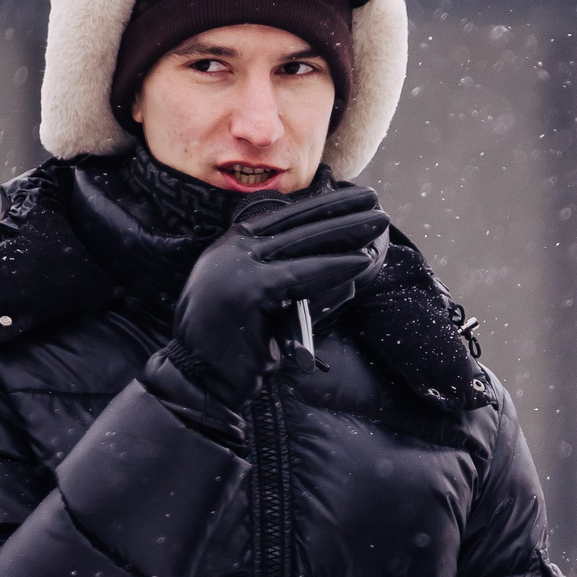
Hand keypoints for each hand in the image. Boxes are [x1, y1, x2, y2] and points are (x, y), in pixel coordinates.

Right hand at [165, 184, 387, 403]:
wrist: (198, 379)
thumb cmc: (233, 348)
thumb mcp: (258, 301)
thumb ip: (287, 279)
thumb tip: (341, 263)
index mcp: (231, 247)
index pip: (282, 218)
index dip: (320, 206)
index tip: (352, 198)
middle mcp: (231, 249)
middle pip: (295, 222)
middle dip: (339, 209)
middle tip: (373, 199)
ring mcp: (237, 265)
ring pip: (303, 241)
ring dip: (346, 229)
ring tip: (378, 221)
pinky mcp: (250, 288)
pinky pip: (302, 273)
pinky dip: (335, 266)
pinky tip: (362, 260)